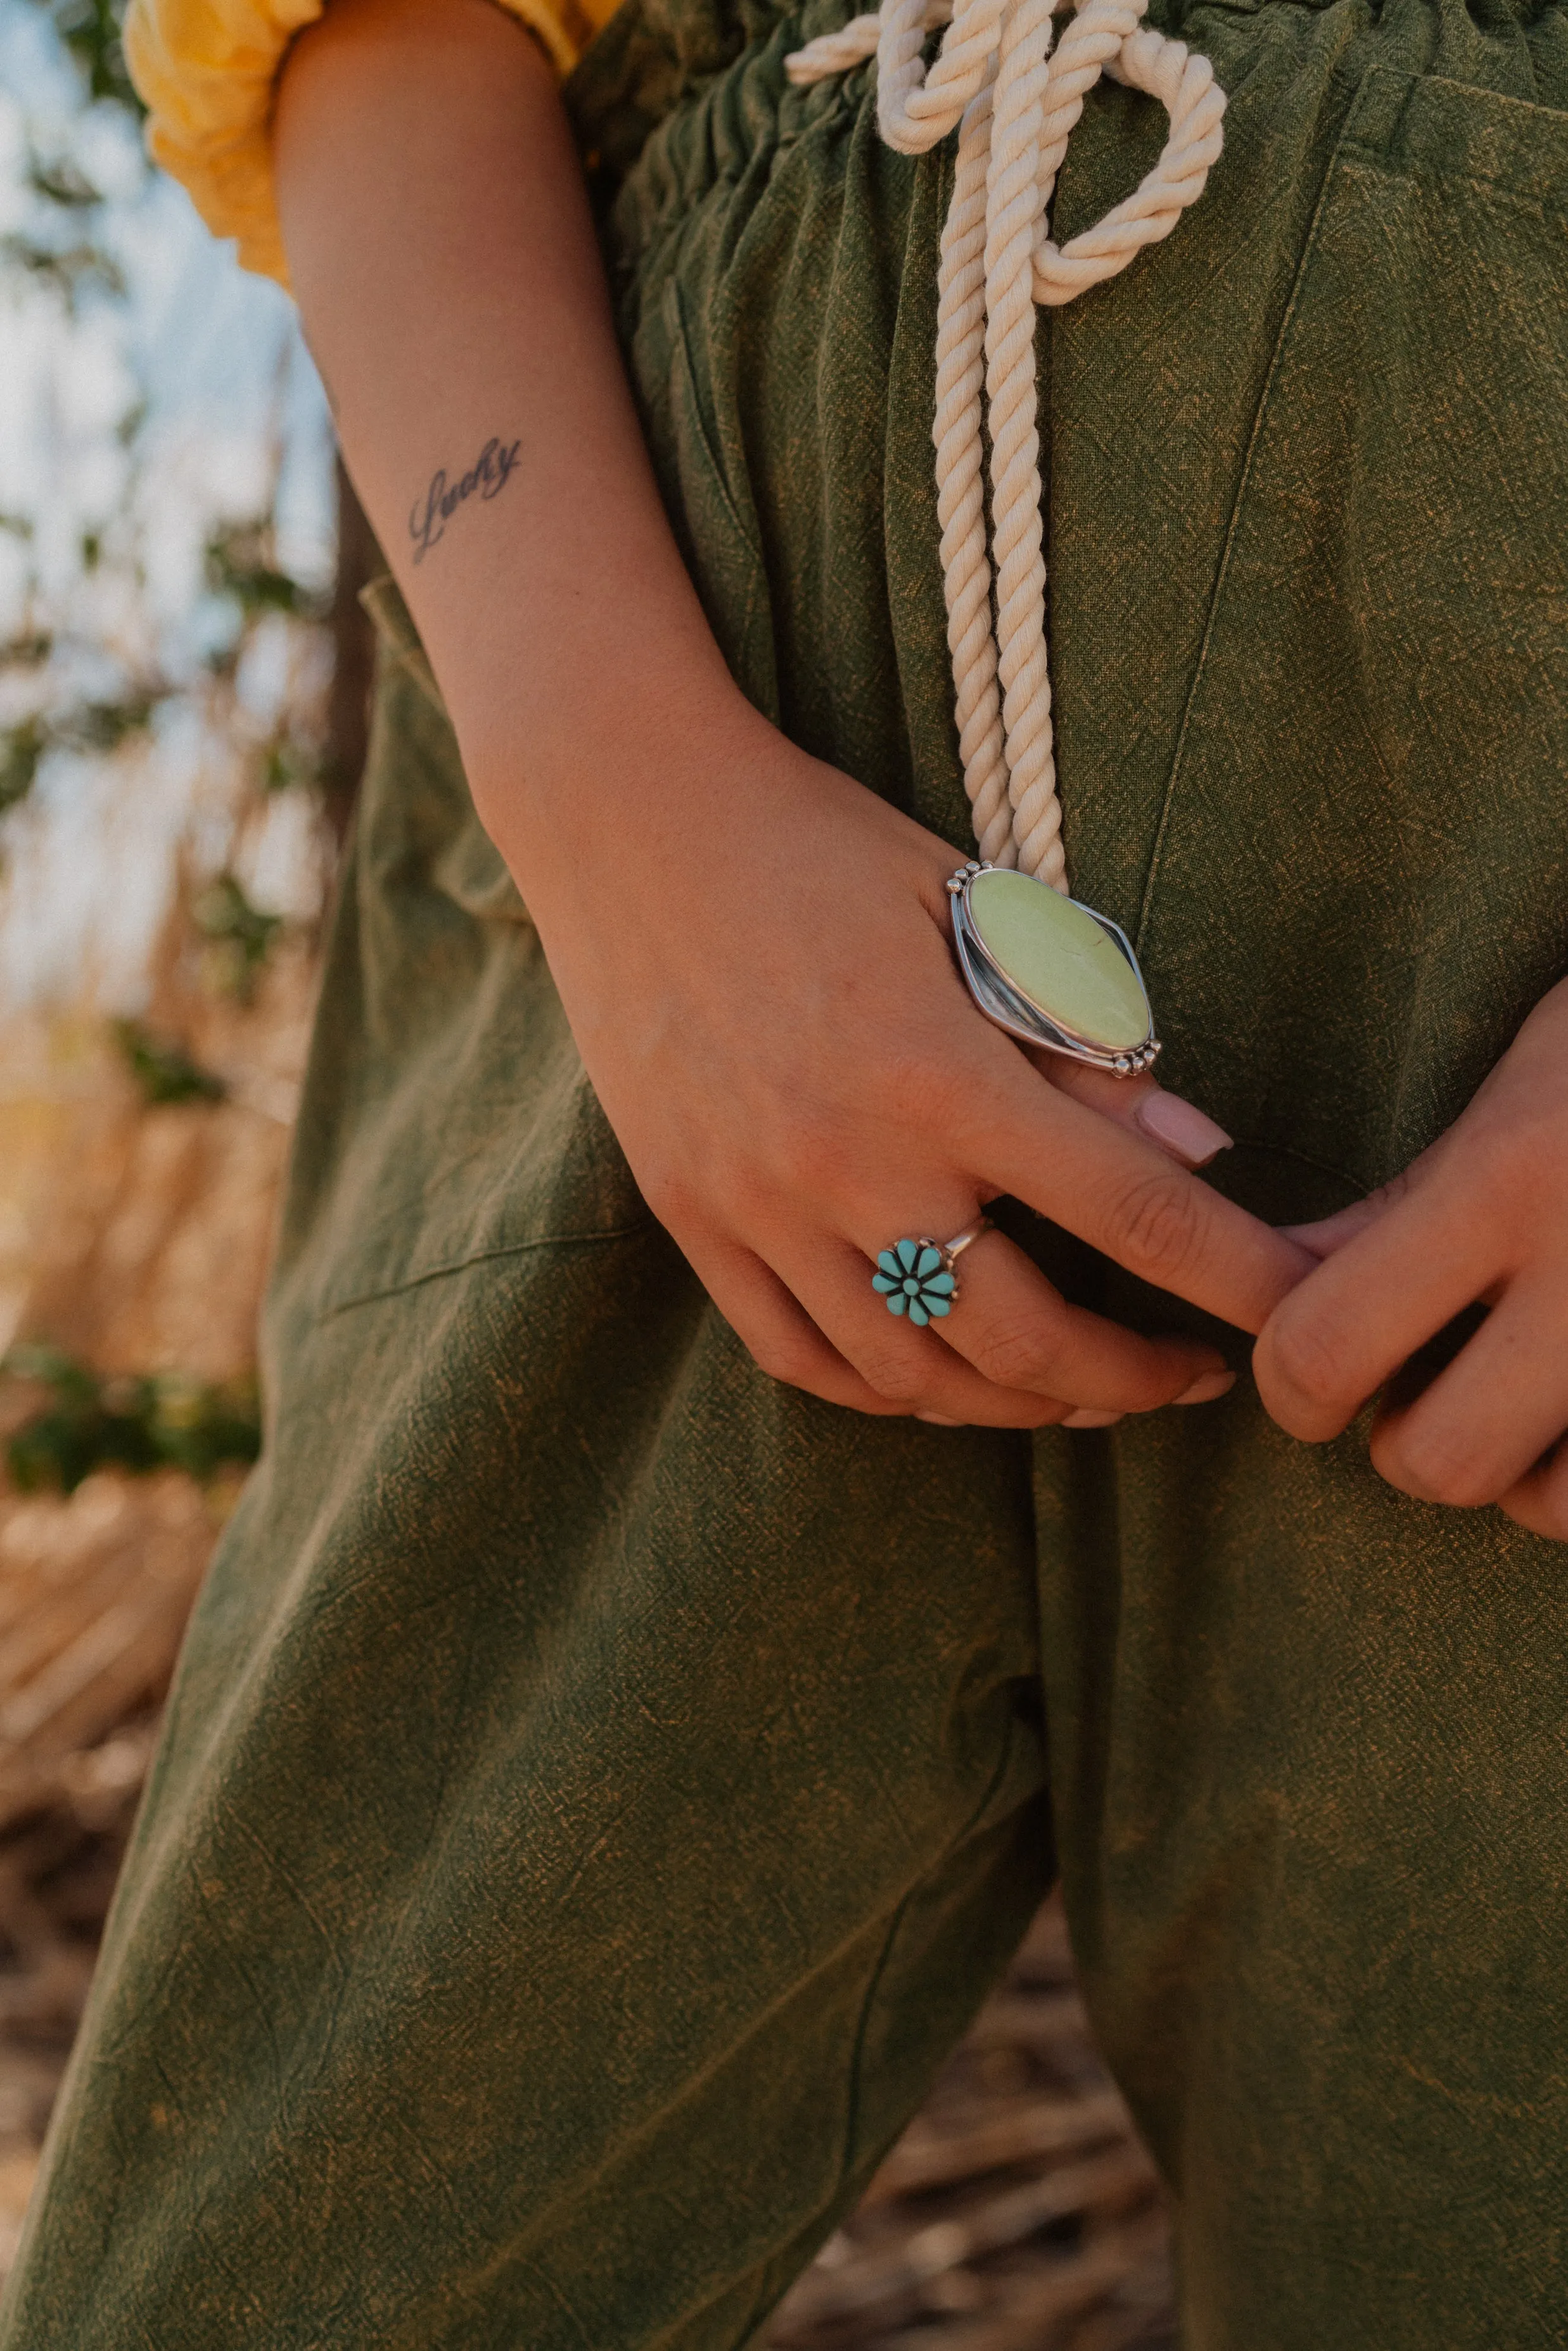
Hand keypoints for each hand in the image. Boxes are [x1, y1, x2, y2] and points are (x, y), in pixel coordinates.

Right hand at [496, 687, 1311, 1429]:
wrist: (627, 818)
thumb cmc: (820, 846)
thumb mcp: (976, 910)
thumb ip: (1083, 1039)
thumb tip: (1199, 1152)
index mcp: (942, 1070)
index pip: (1132, 1212)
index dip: (1235, 1280)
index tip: (1295, 1319)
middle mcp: (850, 1160)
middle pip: (1023, 1336)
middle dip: (1128, 1379)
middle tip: (1183, 1376)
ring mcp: (759, 1203)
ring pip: (910, 1372)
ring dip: (1013, 1402)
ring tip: (1071, 1390)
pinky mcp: (692, 1217)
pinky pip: (800, 1355)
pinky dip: (884, 1390)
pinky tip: (937, 1376)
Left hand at [1254, 976, 1567, 1536]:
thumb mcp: (1525, 1076)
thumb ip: (1401, 1199)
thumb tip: (1277, 1283)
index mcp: (1513, 1174)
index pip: (1323, 1346)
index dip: (1293, 1377)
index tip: (1313, 1357)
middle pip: (1437, 1462)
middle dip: (1409, 1437)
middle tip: (1431, 1375)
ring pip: (1550, 1507)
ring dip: (1524, 1470)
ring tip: (1537, 1389)